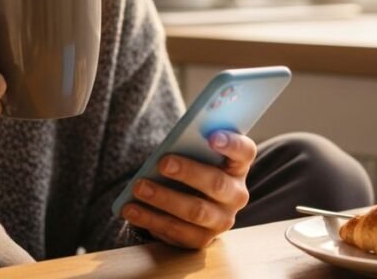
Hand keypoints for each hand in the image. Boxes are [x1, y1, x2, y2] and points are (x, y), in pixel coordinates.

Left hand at [121, 131, 255, 248]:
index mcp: (238, 166)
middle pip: (216, 183)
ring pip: (195, 211)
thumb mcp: (195, 153)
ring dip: (164, 198)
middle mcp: (236, 195)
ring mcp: (222, 220)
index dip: (232, 144)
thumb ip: (191, 146)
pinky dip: (151, 220)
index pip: (245, 152)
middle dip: (188, 172)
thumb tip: (171, 146)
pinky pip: (177, 232)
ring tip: (138, 188)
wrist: (189, 201)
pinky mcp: (202, 240)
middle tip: (162, 162)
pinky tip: (131, 210)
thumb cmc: (191, 166)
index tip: (212, 136)